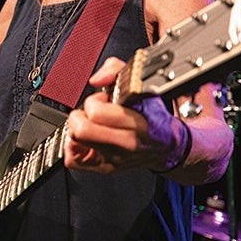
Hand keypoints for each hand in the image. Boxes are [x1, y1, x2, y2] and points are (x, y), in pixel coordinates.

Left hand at [62, 57, 188, 172]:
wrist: (167, 146)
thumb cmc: (154, 116)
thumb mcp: (142, 85)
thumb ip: (116, 71)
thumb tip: (96, 79)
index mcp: (136, 122)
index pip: (96, 113)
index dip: (95, 101)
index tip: (104, 99)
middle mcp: (124, 144)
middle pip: (81, 130)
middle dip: (81, 116)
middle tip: (92, 113)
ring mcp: (113, 159)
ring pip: (74, 143)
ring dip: (77, 129)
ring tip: (91, 124)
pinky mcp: (105, 168)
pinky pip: (73, 161)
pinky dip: (73, 147)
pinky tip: (85, 140)